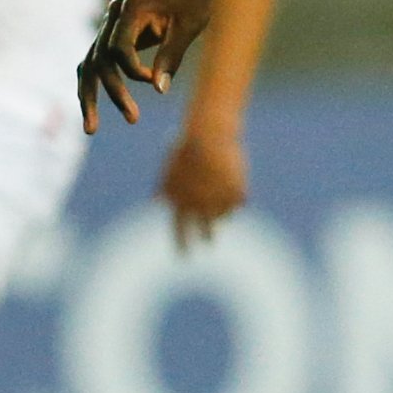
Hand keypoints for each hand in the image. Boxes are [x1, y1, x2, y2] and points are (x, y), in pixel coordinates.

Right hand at [81, 0, 216, 130]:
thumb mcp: (189, 25)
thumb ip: (171, 55)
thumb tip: (158, 90)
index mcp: (129, 7)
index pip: (118, 47)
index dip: (132, 70)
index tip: (152, 80)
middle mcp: (113, 15)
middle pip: (98, 59)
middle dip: (112, 91)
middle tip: (133, 119)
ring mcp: (109, 25)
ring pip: (89, 64)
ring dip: (89, 96)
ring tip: (91, 129)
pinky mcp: (112, 36)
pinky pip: (95, 63)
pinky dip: (93, 85)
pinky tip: (92, 111)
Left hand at [158, 118, 250, 245]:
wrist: (208, 135)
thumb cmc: (185, 149)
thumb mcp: (169, 169)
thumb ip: (164, 188)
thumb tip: (154, 201)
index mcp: (179, 202)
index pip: (179, 230)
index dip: (181, 245)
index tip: (184, 257)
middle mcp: (199, 205)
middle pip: (204, 230)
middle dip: (206, 238)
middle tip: (208, 245)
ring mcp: (218, 200)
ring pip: (222, 218)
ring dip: (221, 215)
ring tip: (221, 209)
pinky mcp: (236, 193)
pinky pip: (238, 205)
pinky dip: (236, 200)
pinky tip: (234, 190)